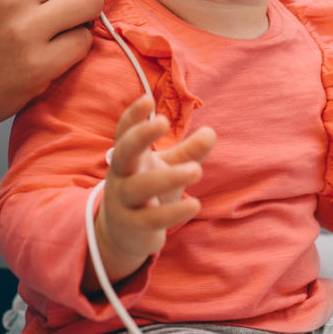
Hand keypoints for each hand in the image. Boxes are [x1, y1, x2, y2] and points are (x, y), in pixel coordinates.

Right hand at [94, 95, 215, 283]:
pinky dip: (173, 212)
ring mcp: (124, 200)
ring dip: (168, 177)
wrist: (125, 233)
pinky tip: (194, 204)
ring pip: (139, 187)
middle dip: (140, 136)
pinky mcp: (133, 226)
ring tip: (197, 170)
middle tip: (163, 122)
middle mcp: (122, 175)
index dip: (133, 116)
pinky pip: (151, 219)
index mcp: (129, 156)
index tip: (147, 99)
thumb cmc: (149, 190)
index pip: (124, 132)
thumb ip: (188, 152)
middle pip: (124, 152)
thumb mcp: (168, 167)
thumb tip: (211, 132)